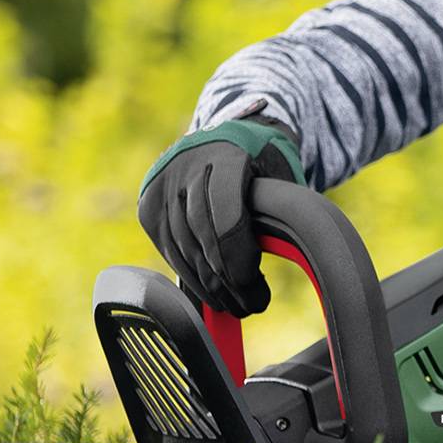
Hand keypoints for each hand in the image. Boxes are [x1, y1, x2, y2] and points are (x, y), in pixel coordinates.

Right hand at [138, 119, 305, 316]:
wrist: (225, 137)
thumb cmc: (262, 163)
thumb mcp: (280, 177)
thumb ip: (282, 212)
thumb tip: (294, 262)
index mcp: (226, 156)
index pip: (228, 219)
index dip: (241, 261)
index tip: (258, 287)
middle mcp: (187, 167)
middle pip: (205, 239)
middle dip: (229, 281)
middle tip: (253, 305)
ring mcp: (162, 186)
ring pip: (184, 251)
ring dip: (210, 287)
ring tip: (235, 305)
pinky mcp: (148, 206)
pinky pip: (169, 251)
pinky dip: (190, 277)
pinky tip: (211, 293)